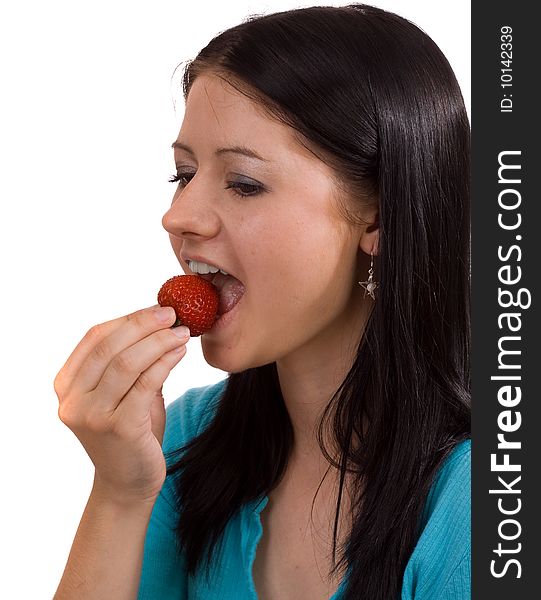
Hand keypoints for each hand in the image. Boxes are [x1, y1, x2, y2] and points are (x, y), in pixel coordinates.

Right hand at [54, 305, 189, 505]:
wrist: (129, 482)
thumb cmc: (129, 432)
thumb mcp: (122, 392)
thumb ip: (132, 361)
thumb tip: (159, 322)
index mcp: (67, 385)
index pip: (95, 337)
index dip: (128, 319)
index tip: (158, 308)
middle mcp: (72, 400)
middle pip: (109, 347)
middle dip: (144, 325)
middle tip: (173, 314)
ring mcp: (92, 416)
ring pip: (126, 363)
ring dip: (159, 342)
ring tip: (183, 332)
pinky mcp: (118, 428)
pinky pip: (146, 383)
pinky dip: (165, 361)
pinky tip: (181, 352)